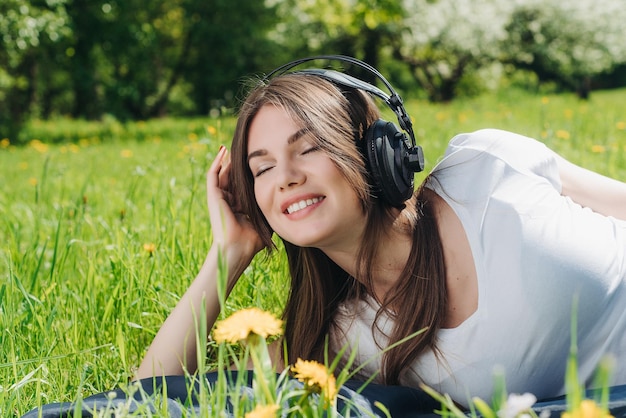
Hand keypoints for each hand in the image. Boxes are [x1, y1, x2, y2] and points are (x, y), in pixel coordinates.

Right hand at [206, 146, 263, 266]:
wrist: (239, 247)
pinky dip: (217, 161)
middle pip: (233, 176)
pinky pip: (212, 174)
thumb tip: (288, 199)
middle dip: (239, 163)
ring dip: (229, 159)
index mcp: (240, 206)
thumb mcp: (266, 218)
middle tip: (248, 147)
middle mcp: (229, 200)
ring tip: (236, 146)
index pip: (244, 184)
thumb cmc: (254, 239)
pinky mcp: (213, 195)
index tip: (261, 160)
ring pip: (223, 172)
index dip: (250, 172)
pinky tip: (224, 150)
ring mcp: (220, 197)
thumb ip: (273, 208)